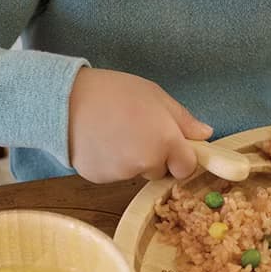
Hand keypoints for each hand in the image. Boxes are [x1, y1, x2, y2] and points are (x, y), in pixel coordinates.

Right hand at [68, 68, 212, 181]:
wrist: (65, 99)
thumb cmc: (113, 92)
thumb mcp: (155, 96)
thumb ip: (183, 120)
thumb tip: (205, 134)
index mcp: (166, 141)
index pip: (186, 167)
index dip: (181, 157)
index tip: (171, 145)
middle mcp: (147, 162)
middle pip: (160, 171)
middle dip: (154, 157)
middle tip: (136, 131)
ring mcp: (123, 173)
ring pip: (136, 172)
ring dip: (131, 160)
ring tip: (114, 132)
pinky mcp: (100, 179)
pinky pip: (114, 175)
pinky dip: (110, 163)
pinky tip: (100, 141)